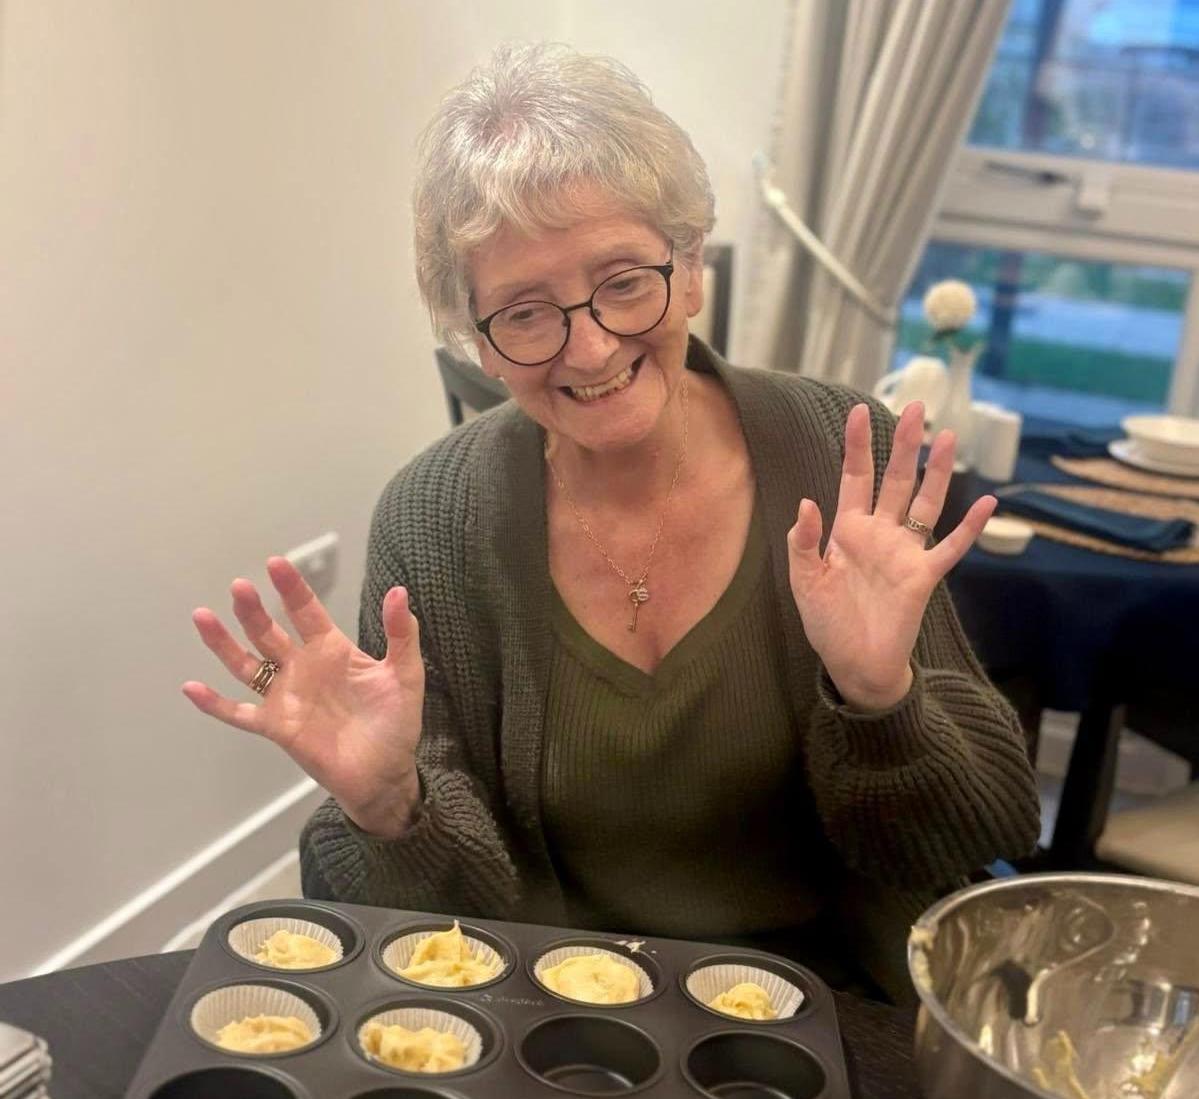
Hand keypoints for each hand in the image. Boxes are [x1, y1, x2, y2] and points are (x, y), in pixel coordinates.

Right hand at [182, 557, 424, 837]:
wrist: (385, 774)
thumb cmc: (396, 724)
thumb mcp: (406, 674)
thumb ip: (402, 634)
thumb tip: (399, 592)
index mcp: (332, 650)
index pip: (306, 611)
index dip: (291, 588)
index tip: (275, 563)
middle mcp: (302, 667)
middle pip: (269, 632)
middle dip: (253, 610)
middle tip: (239, 586)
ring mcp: (285, 696)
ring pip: (246, 664)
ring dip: (224, 642)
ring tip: (202, 616)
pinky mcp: (276, 726)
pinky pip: (239, 713)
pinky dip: (214, 704)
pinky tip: (190, 687)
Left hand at [787, 401, 995, 710]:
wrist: (854, 665)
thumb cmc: (827, 623)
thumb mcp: (805, 582)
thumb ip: (803, 543)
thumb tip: (806, 502)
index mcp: (848, 531)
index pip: (855, 478)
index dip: (858, 446)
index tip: (861, 411)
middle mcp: (880, 534)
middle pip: (896, 480)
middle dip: (905, 445)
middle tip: (916, 407)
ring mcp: (906, 552)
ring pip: (926, 503)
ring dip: (937, 472)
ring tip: (949, 436)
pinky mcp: (925, 577)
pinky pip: (952, 547)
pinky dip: (970, 527)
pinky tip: (987, 502)